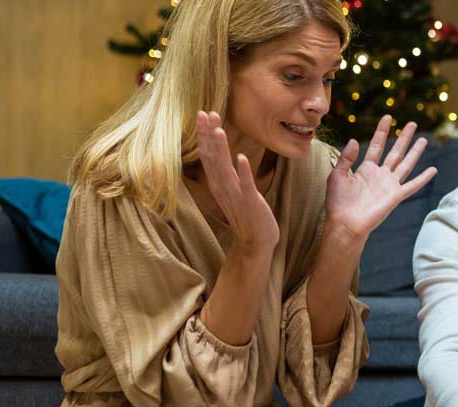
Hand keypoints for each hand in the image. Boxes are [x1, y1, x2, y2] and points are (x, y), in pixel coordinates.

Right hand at [196, 111, 278, 251]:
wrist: (255, 242)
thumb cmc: (246, 214)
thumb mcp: (233, 190)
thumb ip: (227, 172)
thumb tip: (224, 154)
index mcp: (218, 183)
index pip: (208, 154)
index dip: (204, 134)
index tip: (202, 113)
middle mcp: (222, 187)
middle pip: (212, 157)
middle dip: (209, 134)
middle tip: (206, 113)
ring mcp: (235, 195)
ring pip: (225, 168)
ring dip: (222, 149)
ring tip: (219, 130)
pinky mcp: (250, 203)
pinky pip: (246, 185)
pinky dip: (243, 171)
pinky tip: (242, 157)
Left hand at [325, 115, 437, 239]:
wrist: (345, 223)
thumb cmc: (338, 202)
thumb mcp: (336, 175)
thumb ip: (346, 158)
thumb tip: (354, 140)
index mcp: (365, 169)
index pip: (377, 145)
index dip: (382, 131)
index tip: (388, 117)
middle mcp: (380, 174)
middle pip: (395, 151)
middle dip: (403, 137)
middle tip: (412, 124)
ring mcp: (389, 185)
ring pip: (406, 164)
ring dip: (415, 152)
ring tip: (423, 140)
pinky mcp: (395, 196)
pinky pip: (412, 185)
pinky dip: (423, 178)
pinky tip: (433, 170)